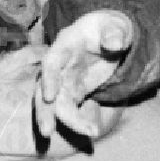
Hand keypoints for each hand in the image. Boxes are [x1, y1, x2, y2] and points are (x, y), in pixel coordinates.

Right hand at [34, 10, 131, 139]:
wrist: (110, 37)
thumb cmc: (108, 28)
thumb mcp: (114, 26)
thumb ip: (114, 34)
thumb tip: (115, 44)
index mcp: (65, 45)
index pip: (51, 62)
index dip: (48, 78)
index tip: (49, 97)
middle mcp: (60, 65)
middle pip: (45, 89)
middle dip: (45, 110)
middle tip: (46, 132)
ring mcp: (65, 80)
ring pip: (57, 104)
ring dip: (66, 121)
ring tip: (88, 133)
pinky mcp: (74, 92)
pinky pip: (73, 109)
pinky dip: (80, 120)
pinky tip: (92, 130)